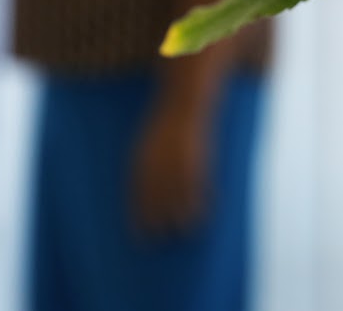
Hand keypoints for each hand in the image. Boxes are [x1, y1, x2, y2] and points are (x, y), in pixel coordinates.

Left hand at [131, 100, 210, 233]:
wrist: (184, 102)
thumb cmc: (163, 125)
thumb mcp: (145, 144)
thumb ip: (142, 168)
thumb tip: (137, 195)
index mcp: (142, 158)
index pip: (138, 194)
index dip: (139, 217)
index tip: (139, 236)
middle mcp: (160, 162)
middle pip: (158, 198)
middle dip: (158, 220)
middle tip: (160, 239)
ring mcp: (180, 160)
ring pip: (180, 195)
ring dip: (182, 215)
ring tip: (184, 232)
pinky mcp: (199, 157)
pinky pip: (201, 185)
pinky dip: (203, 199)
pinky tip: (205, 212)